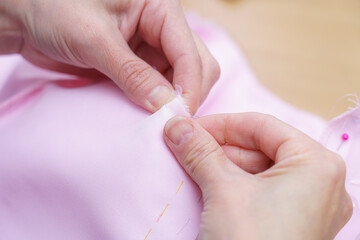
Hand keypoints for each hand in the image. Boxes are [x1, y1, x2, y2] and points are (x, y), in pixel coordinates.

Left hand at [1, 0, 218, 113]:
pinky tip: (146, 117)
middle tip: (170, 123)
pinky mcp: (138, 66)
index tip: (179, 117)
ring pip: (180, 81)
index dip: (190, 87)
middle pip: (195, 66)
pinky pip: (158, 89)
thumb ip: (133, 73)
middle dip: (187, 95)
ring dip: (172, 103)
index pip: (190, 52)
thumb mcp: (94, 39)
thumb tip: (166, 106)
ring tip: (157, 123)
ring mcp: (150, 48)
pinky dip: (155, 105)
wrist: (24, 18)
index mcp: (160, 7)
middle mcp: (161, 27)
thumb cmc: (53, 8)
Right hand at [164, 113, 352, 239]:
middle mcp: (320, 183)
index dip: (222, 123)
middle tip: (185, 144)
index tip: (190, 126)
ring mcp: (308, 206)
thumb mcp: (223, 190)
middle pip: (261, 148)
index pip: (262, 126)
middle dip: (219, 145)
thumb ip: (200, 151)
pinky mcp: (293, 224)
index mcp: (317, 164)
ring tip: (191, 163)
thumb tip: (177, 126)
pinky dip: (233, 185)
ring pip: (259, 170)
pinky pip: (261, 192)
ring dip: (222, 164)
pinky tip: (208, 184)